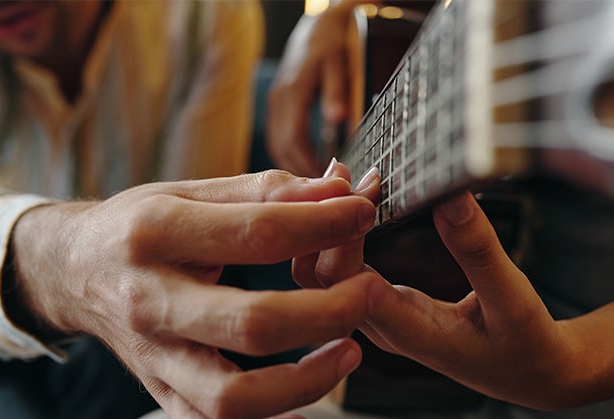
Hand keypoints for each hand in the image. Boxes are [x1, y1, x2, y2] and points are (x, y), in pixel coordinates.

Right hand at [8, 170, 379, 418]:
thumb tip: (339, 189)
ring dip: (305, 384)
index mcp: (157, 235)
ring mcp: (154, 357)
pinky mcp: (159, 393)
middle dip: (328, 312)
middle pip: (252, 324)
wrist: (70, 270)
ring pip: (231, 398)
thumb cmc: (140, 225)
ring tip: (349, 353)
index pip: (257, 234)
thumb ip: (266, 191)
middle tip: (370, 292)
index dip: (323, 224)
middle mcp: (151, 301)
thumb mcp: (191, 192)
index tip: (362, 212)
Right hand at [267, 1, 369, 176]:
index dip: (308, 166)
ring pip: (277, 146)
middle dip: (301, 175)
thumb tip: (338, 119)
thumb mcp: (338, 62)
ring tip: (317, 189)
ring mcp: (274, 104)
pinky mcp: (276, 106)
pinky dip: (290, 157)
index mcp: (292, 92)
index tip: (326, 187)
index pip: (294, 140)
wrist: (315, 24)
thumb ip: (337, 91)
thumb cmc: (331, 42)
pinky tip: (306, 169)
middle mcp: (278, 100)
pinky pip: (278, 139)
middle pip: (282, 148)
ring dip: (293, 169)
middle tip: (324, 198)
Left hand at [295, 184, 569, 409]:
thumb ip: (479, 251)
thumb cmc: (526, 342)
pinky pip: (339, 268)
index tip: (365, 189)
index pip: (350, 287)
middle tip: (346, 169)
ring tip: (342, 174)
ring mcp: (376, 316)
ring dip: (322, 224)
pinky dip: (335, 231)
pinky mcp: (380, 303)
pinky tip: (350, 195)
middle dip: (324, 222)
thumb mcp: (513, 298)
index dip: (344, 237)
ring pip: (321, 274)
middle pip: (321, 279)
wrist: (531, 375)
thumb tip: (450, 196)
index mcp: (410, 333)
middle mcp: (382, 327)